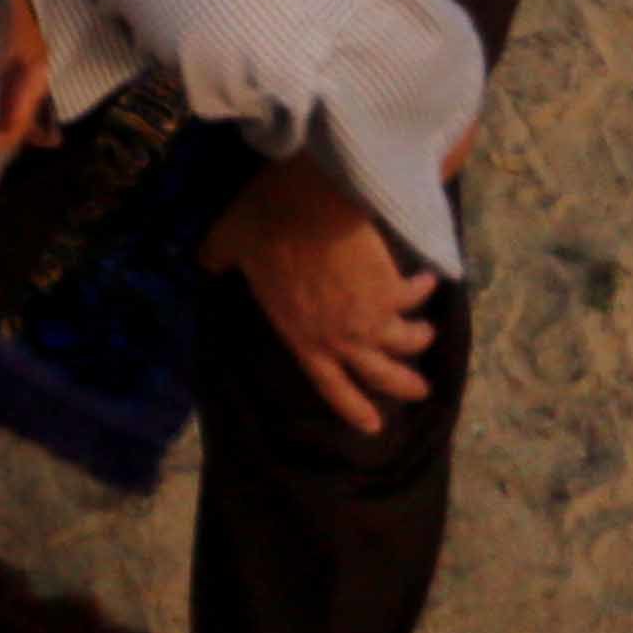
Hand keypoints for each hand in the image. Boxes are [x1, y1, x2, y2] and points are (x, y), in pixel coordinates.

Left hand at [200, 154, 441, 436]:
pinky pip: (414, 296)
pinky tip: (428, 281)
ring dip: (419, 339)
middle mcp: (340, 338)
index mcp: (300, 337)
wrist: (304, 206)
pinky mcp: (392, 291)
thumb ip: (218, 260)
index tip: (374, 425)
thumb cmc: (261, 227)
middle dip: (405, 386)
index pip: (330, 385)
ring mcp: (370, 317)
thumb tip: (205, 260)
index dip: (353, 408)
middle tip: (421, 390)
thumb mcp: (228, 247)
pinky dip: (422, 289)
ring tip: (426, 334)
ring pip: (407, 342)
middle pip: (382, 375)